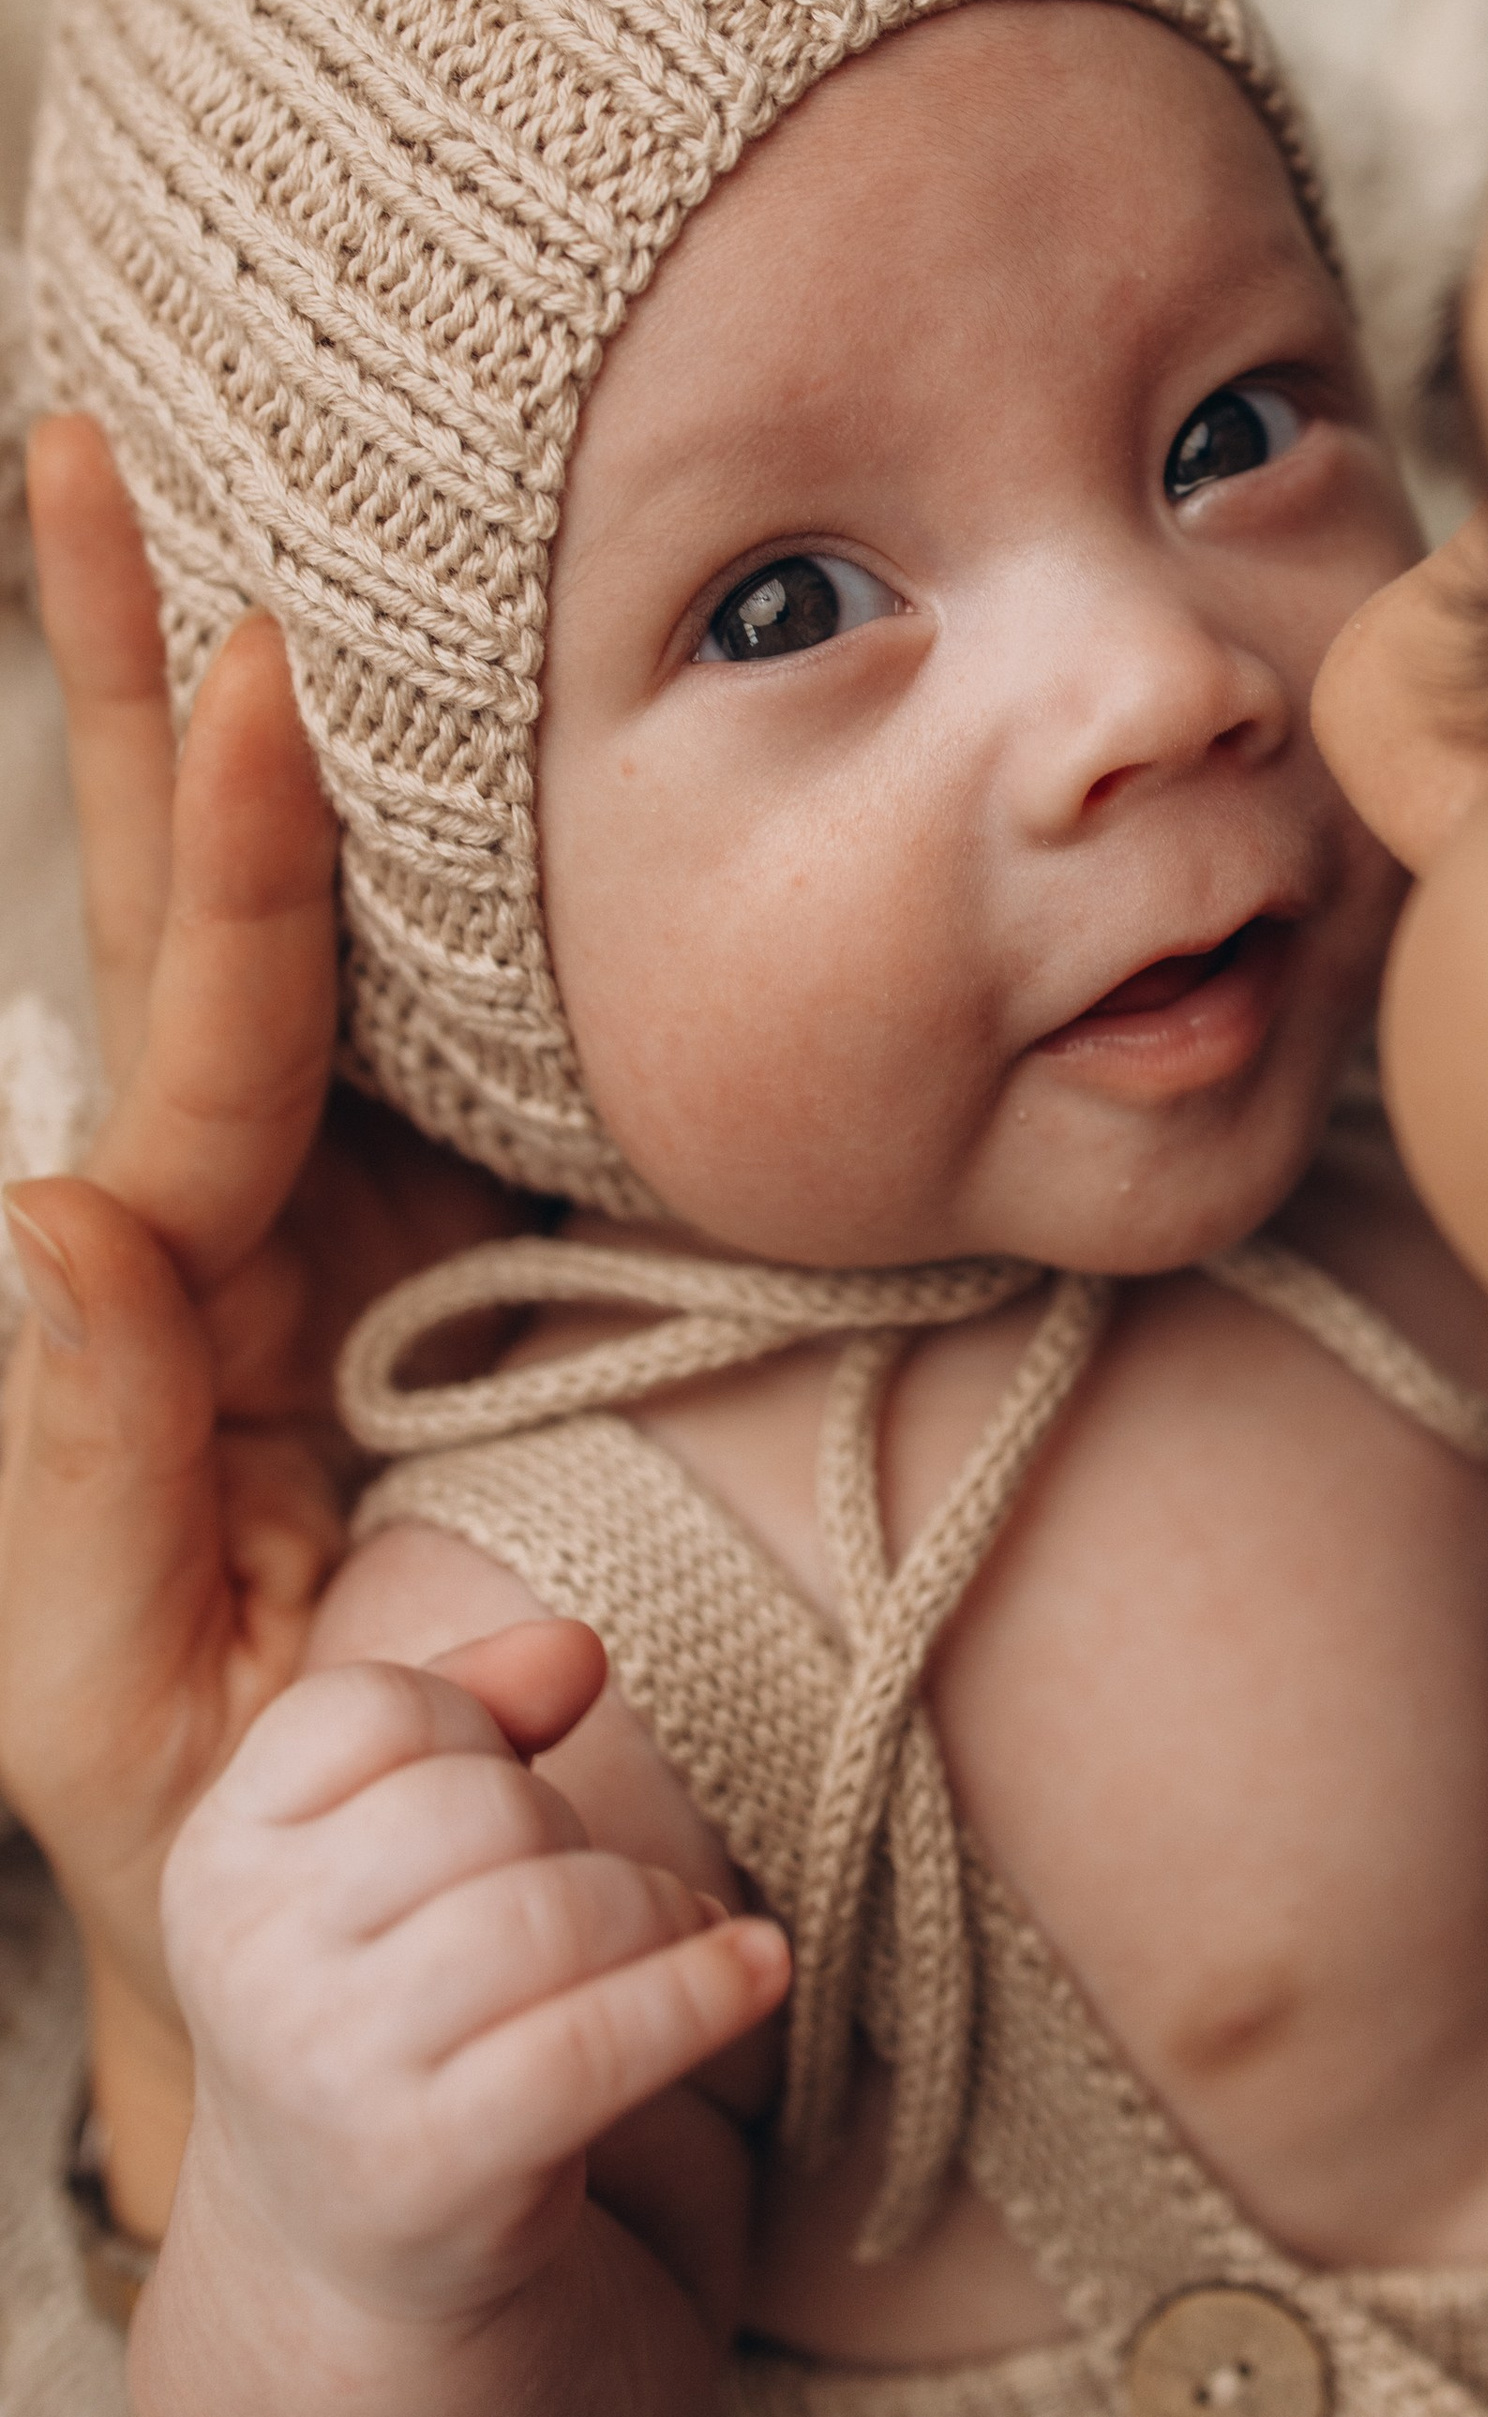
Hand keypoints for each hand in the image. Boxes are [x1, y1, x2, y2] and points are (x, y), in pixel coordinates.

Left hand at [0, 418, 517, 2210]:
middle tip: (89, 446)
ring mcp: (378, 1240)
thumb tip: (40, 1208)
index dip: (210, 856)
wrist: (426, 1970)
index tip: (237, 662)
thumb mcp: (125, 1719)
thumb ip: (67, 1488)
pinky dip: (472, 901)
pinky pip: (496, 1063)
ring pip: (347, 959)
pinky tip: (475, 756)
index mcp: (156, 1314)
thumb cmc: (264, 1860)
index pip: (189, 1036)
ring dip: (298, 749)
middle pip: (209, 921)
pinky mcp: (511, 1271)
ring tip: (265, 531)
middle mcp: (251, 1235)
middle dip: (139, 691)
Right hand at [158, 1618, 788, 2330]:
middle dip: (571, 1833)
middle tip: (595, 1897)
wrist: (350, 2259)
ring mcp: (326, 2074)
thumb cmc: (399, 2004)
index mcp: (222, 1855)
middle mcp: (249, 1962)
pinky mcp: (425, 2173)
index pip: (373, 1708)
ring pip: (552, 1913)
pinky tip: (756, 1973)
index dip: (473, 1726)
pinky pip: (595, 2043)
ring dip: (655, 1914)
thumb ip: (472, 1712)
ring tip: (684, 1938)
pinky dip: (702, 1994)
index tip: (505, 1788)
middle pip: (481, 1805)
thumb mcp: (391, 1851)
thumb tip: (576, 1648)